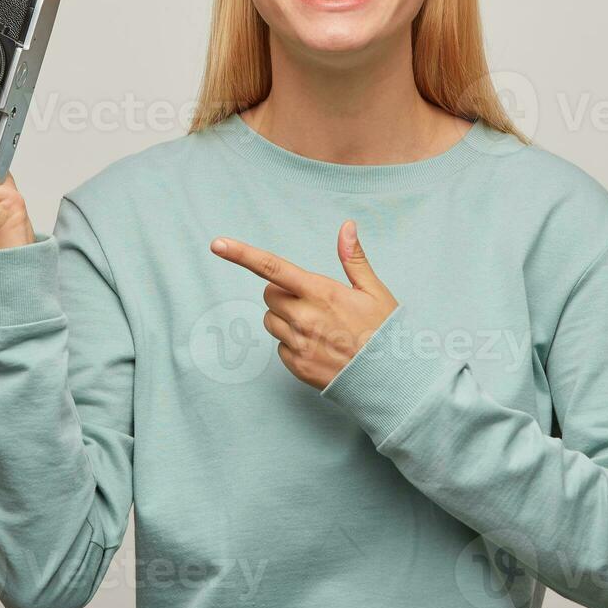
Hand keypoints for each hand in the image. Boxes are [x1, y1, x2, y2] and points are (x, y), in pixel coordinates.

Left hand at [208, 220, 398, 389]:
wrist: (390, 380)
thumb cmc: (384, 332)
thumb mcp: (374, 291)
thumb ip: (353, 258)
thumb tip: (346, 226)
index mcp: (320, 292)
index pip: (272, 268)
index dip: (242, 254)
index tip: (217, 244)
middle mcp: (304, 317)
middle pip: (269, 295)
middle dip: (283, 294)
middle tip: (312, 302)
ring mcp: (298, 343)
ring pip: (271, 321)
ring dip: (286, 319)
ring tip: (319, 327)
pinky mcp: (296, 365)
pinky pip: (280, 347)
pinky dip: (293, 344)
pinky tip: (319, 347)